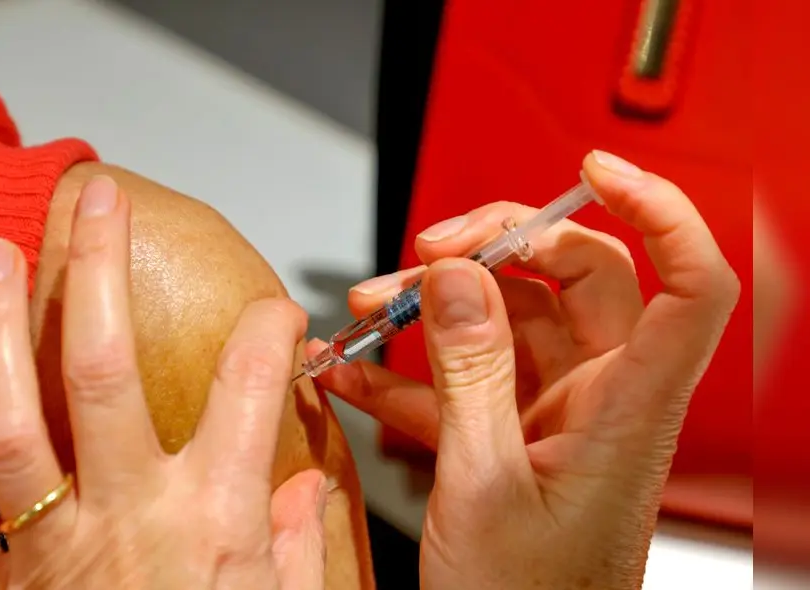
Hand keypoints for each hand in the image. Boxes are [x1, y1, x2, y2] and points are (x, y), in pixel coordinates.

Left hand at [0, 176, 326, 588]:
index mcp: (212, 525)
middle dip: (99, 269)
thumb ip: (300, 557)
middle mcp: (125, 521)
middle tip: (95, 198)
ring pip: (5, 422)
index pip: (253, 390)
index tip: (279, 309)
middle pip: (103, 367)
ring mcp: (47, 555)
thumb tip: (307, 489)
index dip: (271, 332)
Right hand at [312, 151, 739, 588]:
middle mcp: (600, 398)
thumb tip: (457, 279)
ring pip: (507, 319)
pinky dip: (410, 367)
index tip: (595, 169)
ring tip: (365, 315)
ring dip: (432, 309)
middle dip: (492, 250)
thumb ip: (469, 374)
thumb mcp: (481, 483)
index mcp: (627, 409)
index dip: (657, 211)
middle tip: (424, 256)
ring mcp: (553, 412)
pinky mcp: (510, 432)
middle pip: (574, 277)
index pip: (689, 284)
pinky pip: (464, 374)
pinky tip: (359, 370)